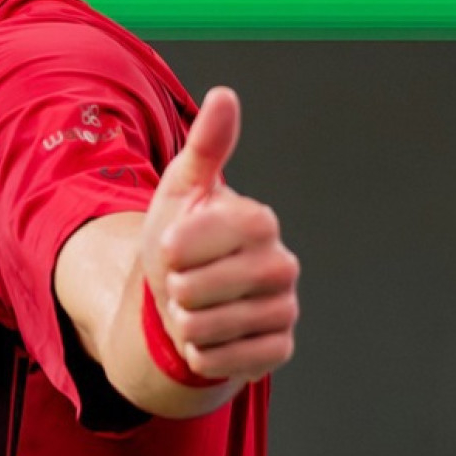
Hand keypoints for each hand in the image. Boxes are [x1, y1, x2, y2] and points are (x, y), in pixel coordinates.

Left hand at [141, 87, 299, 382]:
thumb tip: (225, 94)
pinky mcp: (279, 349)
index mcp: (259, 220)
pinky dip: (200, 353)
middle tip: (182, 282)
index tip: (169, 245)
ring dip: (183, 322)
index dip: (172, 247)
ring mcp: (285, 309)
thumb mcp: (182, 189)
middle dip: (174, 288)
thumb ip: (205, 146)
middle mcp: (282, 264)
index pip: (199, 240)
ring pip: (207, 327)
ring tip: (192, 307)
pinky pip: (222, 360)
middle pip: (198, 289)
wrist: (183, 299)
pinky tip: (207, 336)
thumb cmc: (180, 238)